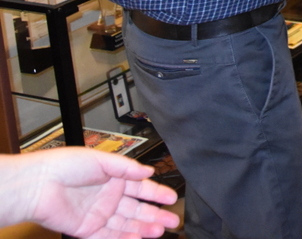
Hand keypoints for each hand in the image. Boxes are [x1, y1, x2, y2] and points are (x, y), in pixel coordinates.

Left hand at [0, 147, 179, 238]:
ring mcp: (98, 214)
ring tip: (160, 230)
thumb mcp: (102, 159)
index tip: (171, 198)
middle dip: (155, 214)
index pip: (141, 188)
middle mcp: (107, 196)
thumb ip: (126, 167)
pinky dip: (125, 238)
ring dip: (144, 228)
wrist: (39, 185)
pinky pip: (109, 236)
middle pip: (137, 208)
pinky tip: (139, 238)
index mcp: (113, 178)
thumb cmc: (64, 165)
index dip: (157, 193)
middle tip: (172, 220)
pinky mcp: (87, 229)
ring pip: (126, 224)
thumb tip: (148, 172)